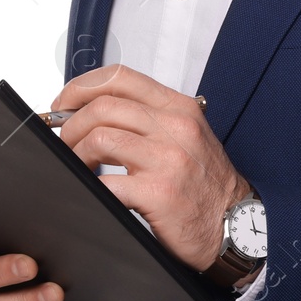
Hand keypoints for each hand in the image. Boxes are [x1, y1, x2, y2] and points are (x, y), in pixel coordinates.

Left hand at [52, 65, 249, 271]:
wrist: (235, 224)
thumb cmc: (207, 184)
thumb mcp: (186, 137)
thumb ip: (149, 120)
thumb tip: (95, 112)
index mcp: (179, 108)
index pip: (120, 77)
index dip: (81, 87)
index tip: (64, 103)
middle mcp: (175, 127)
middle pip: (103, 107)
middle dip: (70, 125)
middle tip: (65, 142)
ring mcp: (168, 159)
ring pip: (99, 138)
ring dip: (76, 154)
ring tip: (78, 167)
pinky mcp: (158, 193)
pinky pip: (106, 182)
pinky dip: (87, 186)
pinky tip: (89, 190)